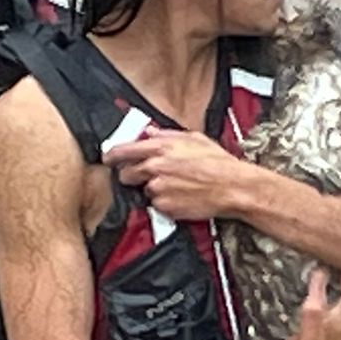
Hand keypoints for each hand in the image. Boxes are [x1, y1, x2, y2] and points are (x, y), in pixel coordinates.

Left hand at [103, 126, 257, 220]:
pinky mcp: (165, 207)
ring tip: (176, 187)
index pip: (124, 150)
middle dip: (132, 176)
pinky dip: (165, 203)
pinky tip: (182, 197)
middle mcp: (155, 168)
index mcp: (161, 148)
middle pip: (127, 174)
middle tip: (147, 177)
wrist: (233, 187)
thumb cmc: (217, 162)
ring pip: (144, 191)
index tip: (107, 158)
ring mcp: (158, 189)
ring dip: (154, 190)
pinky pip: (157, 206)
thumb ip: (166, 135)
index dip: (112, 155)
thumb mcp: (193, 139)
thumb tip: (149, 132)